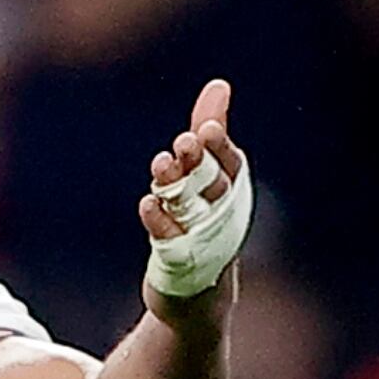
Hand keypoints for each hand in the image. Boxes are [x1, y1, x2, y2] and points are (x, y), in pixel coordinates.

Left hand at [136, 78, 249, 309]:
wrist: (197, 294)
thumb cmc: (202, 225)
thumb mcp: (205, 174)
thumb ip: (210, 130)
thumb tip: (219, 84)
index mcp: (229, 193)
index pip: (231, 165)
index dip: (220, 147)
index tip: (207, 128)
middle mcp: (218, 216)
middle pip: (211, 185)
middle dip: (199, 163)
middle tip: (184, 142)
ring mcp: (199, 241)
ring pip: (189, 209)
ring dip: (174, 186)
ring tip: (160, 165)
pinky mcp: (177, 263)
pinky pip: (169, 241)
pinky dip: (159, 222)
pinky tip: (148, 203)